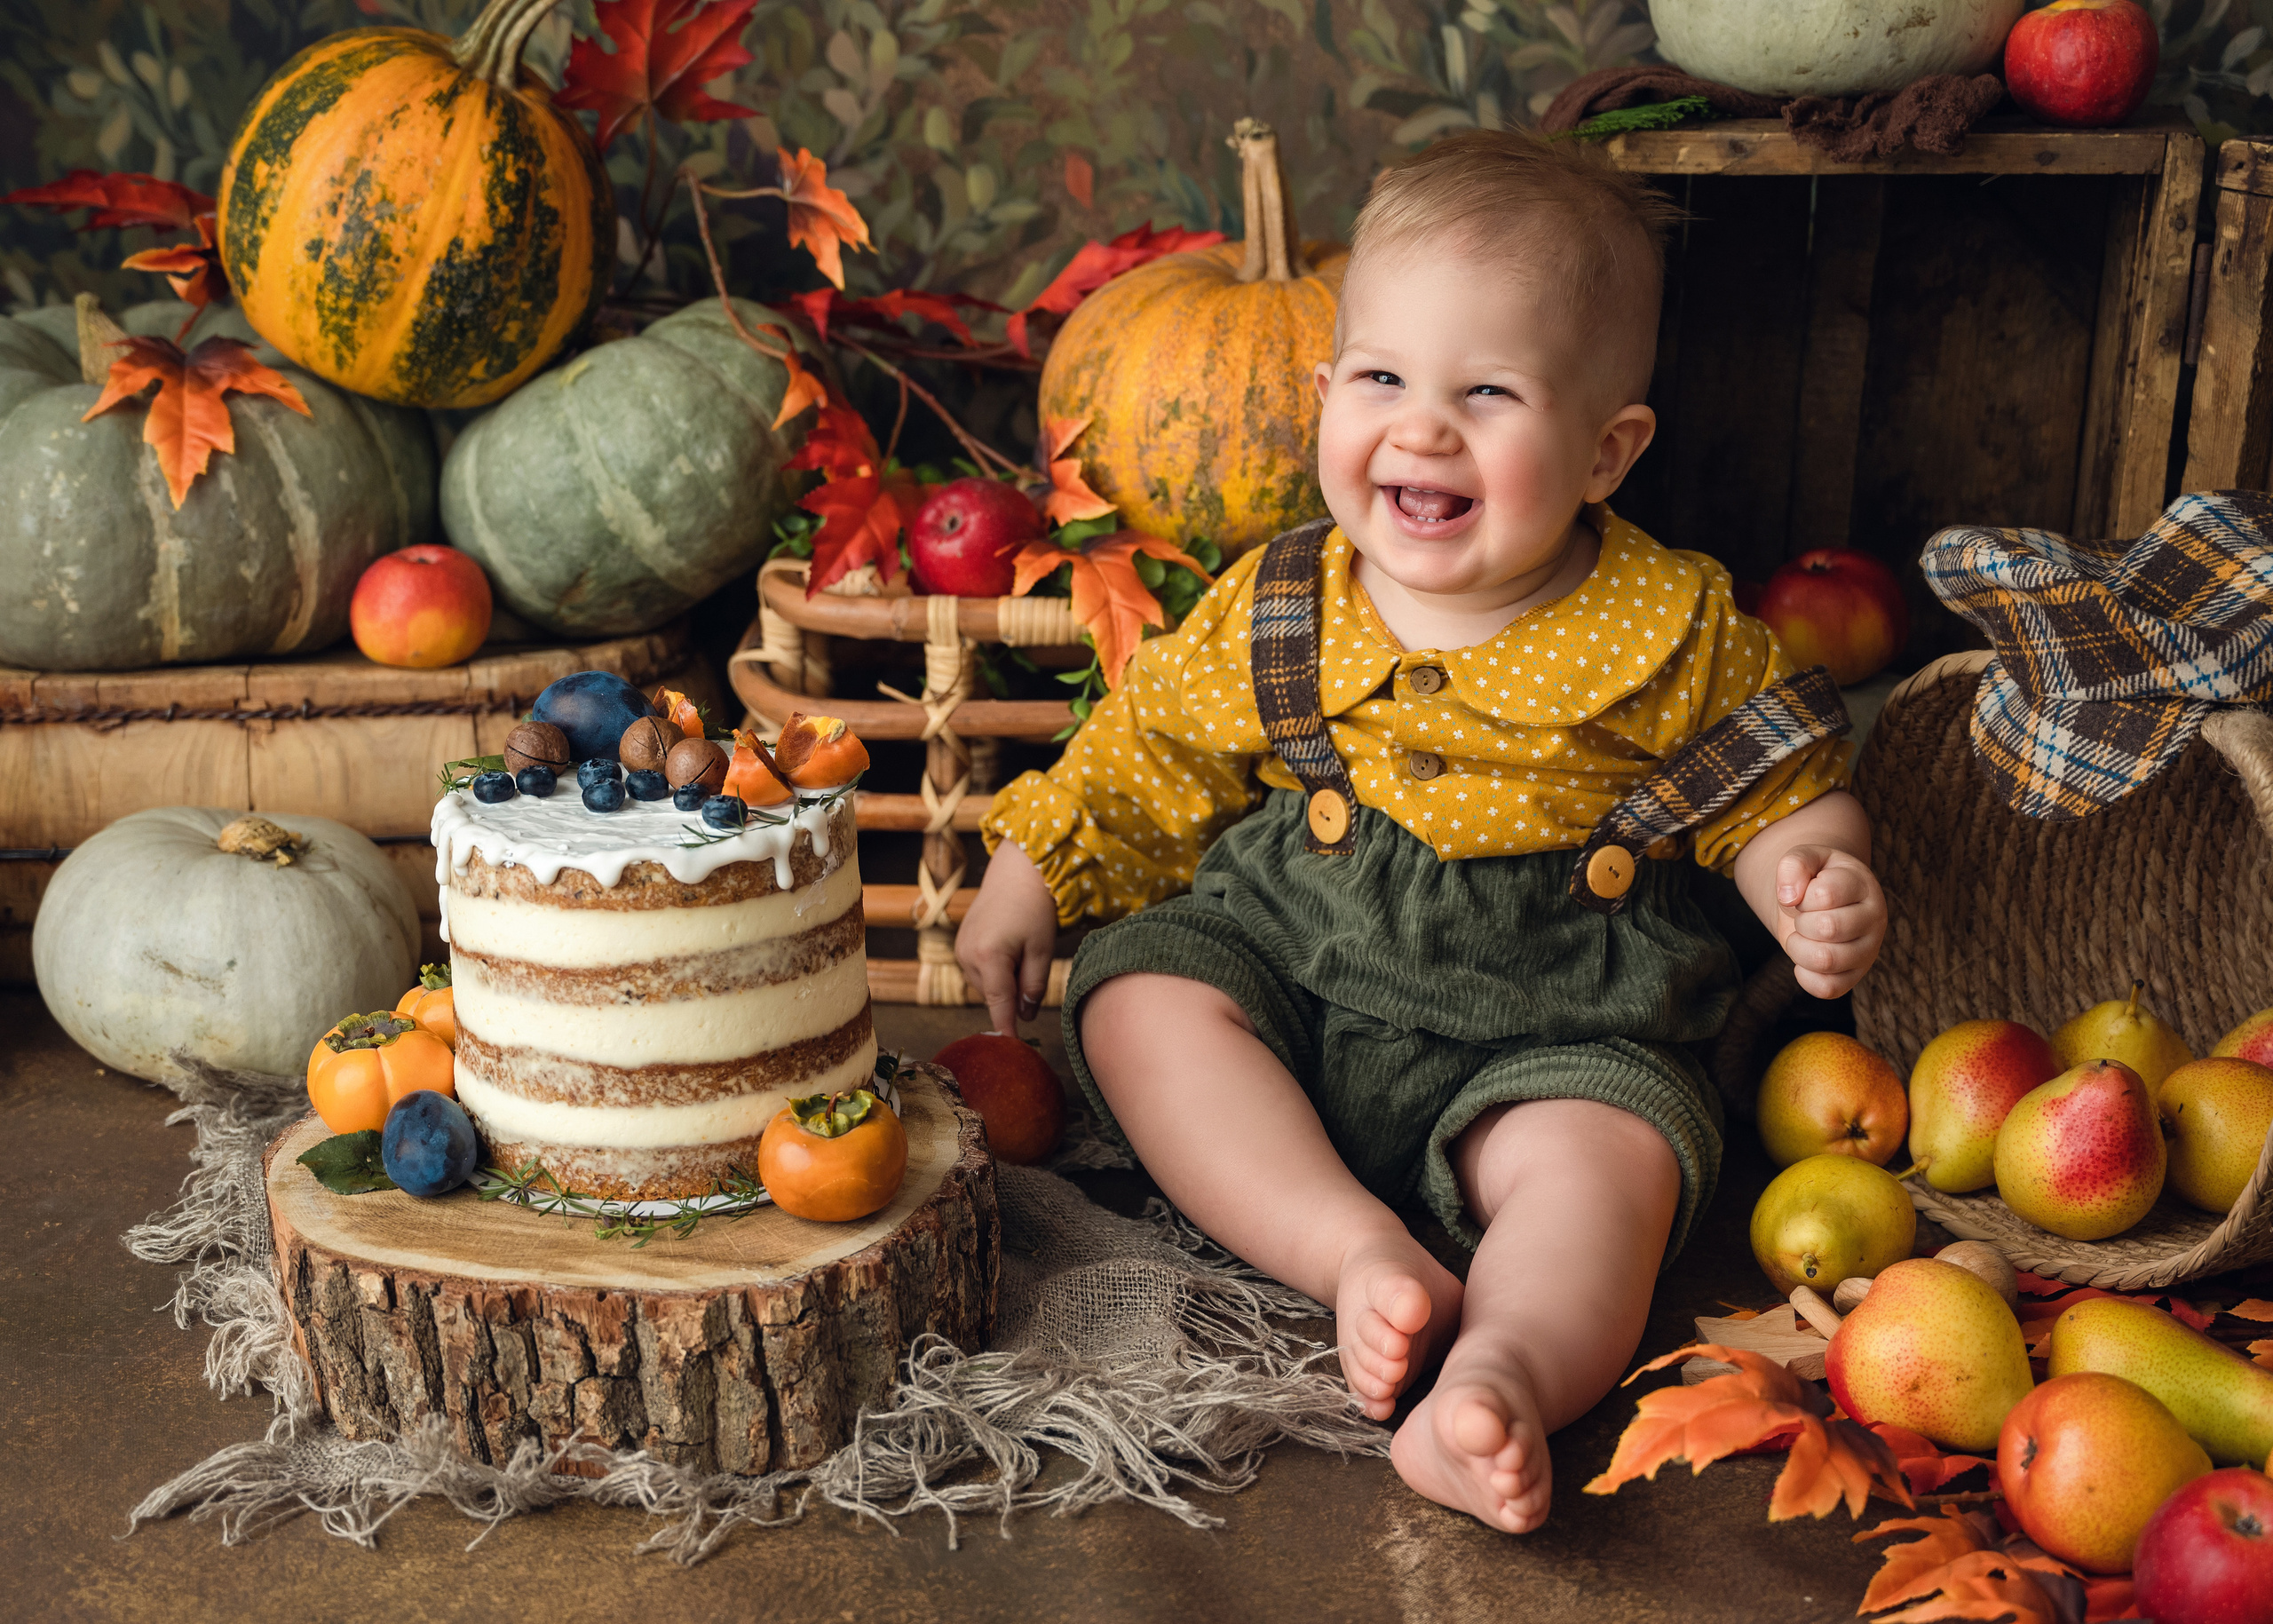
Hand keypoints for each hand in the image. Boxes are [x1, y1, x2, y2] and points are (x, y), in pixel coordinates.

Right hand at [956, 841, 1060, 1034]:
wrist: (1016, 872)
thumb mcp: (1042, 950)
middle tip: (1033, 965)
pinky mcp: (960, 942)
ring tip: (1022, 950)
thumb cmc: (1035, 908)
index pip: (999, 1004)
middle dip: (1013, 994)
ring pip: (985, 984)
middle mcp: (967, 956)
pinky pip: (978, 970)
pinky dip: (995, 969)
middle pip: (993, 995)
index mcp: (989, 958)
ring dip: (1004, 981)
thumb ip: (1034, 986)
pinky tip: (1009, 947)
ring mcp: (960, 949)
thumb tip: (1026, 1015)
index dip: (1006, 1027)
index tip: (1011, 1049)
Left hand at [1772, 847, 1885, 999]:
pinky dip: (1804, 975)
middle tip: (1803, 917)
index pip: (1825, 894)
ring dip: (1798, 948)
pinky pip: (1827, 989)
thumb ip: (1794, 865)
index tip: (1805, 894)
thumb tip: (1789, 897)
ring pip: (1826, 961)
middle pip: (1827, 928)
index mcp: (1863, 885)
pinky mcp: (1855, 976)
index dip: (1802, 896)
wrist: (1822, 901)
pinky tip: (1803, 958)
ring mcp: (1868, 951)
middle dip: (1800, 922)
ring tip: (1802, 936)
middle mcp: (1874, 919)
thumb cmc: (1815, 878)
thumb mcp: (1804, 858)